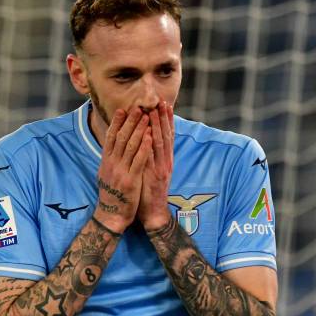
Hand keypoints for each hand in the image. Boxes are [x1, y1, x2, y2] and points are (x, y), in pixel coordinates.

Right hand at [94, 107, 152, 233]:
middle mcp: (112, 164)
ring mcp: (121, 172)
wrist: (111, 215)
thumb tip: (111, 148)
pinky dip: (144, 146)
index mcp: (106, 162)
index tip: (122, 110)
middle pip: (121, 138)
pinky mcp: (130, 180)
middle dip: (130, 122)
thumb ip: (109, 161)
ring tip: (147, 116)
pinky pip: (139, 160)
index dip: (117, 123)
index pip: (111, 138)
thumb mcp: (106, 175)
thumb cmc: (111, 196)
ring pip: (131, 146)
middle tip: (138, 108)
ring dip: (139, 129)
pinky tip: (150, 136)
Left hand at [138, 101, 173, 230]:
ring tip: (155, 111)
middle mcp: (165, 162)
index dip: (166, 120)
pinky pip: (152, 158)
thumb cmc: (150, 194)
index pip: (167, 136)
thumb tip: (147, 143)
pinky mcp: (154, 176)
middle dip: (163, 118)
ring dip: (158, 126)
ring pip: (160, 143)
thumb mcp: (152, 173)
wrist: (154, 213)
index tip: (164, 105)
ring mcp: (161, 168)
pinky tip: (149, 133)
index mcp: (165, 161)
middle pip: (166, 136)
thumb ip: (152, 158)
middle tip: (161, 101)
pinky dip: (151, 145)